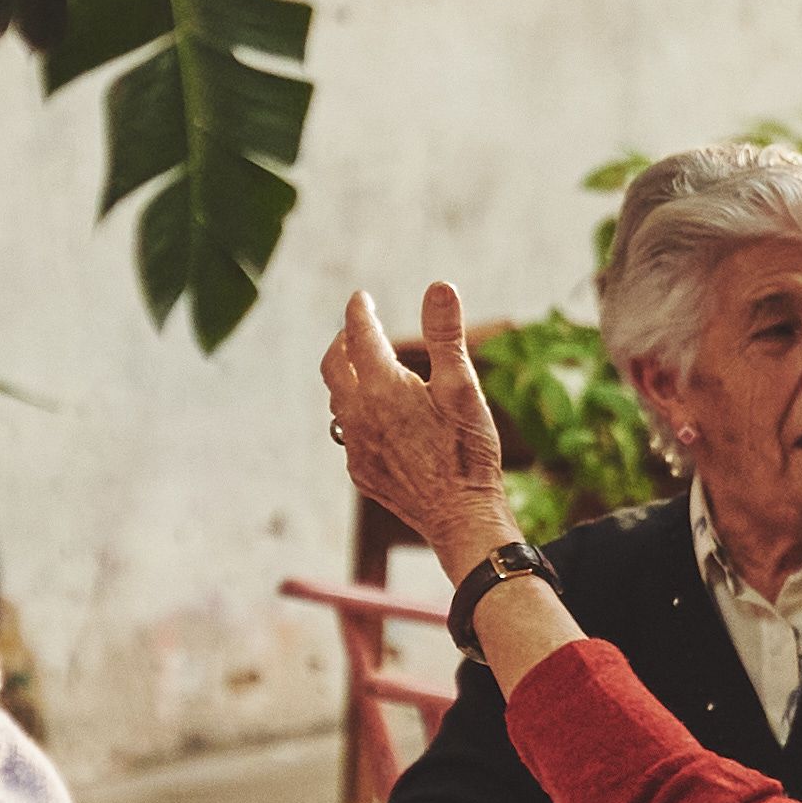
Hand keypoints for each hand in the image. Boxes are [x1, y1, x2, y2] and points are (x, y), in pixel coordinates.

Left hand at [323, 284, 518, 579]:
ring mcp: (356, 446)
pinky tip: (374, 417)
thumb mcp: (462, 387)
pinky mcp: (361, 472)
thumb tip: (440, 286)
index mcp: (382, 387)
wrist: (460, 517)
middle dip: (342, 341)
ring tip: (362, 367)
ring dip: (346, 377)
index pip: (360, 334)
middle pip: (334, 365)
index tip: (361, 297)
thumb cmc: (467, 451)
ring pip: (337, 400)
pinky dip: (355, 413)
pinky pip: (348, 433)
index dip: (359, 311)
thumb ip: (446, 335)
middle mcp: (358, 415)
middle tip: (354, 328)